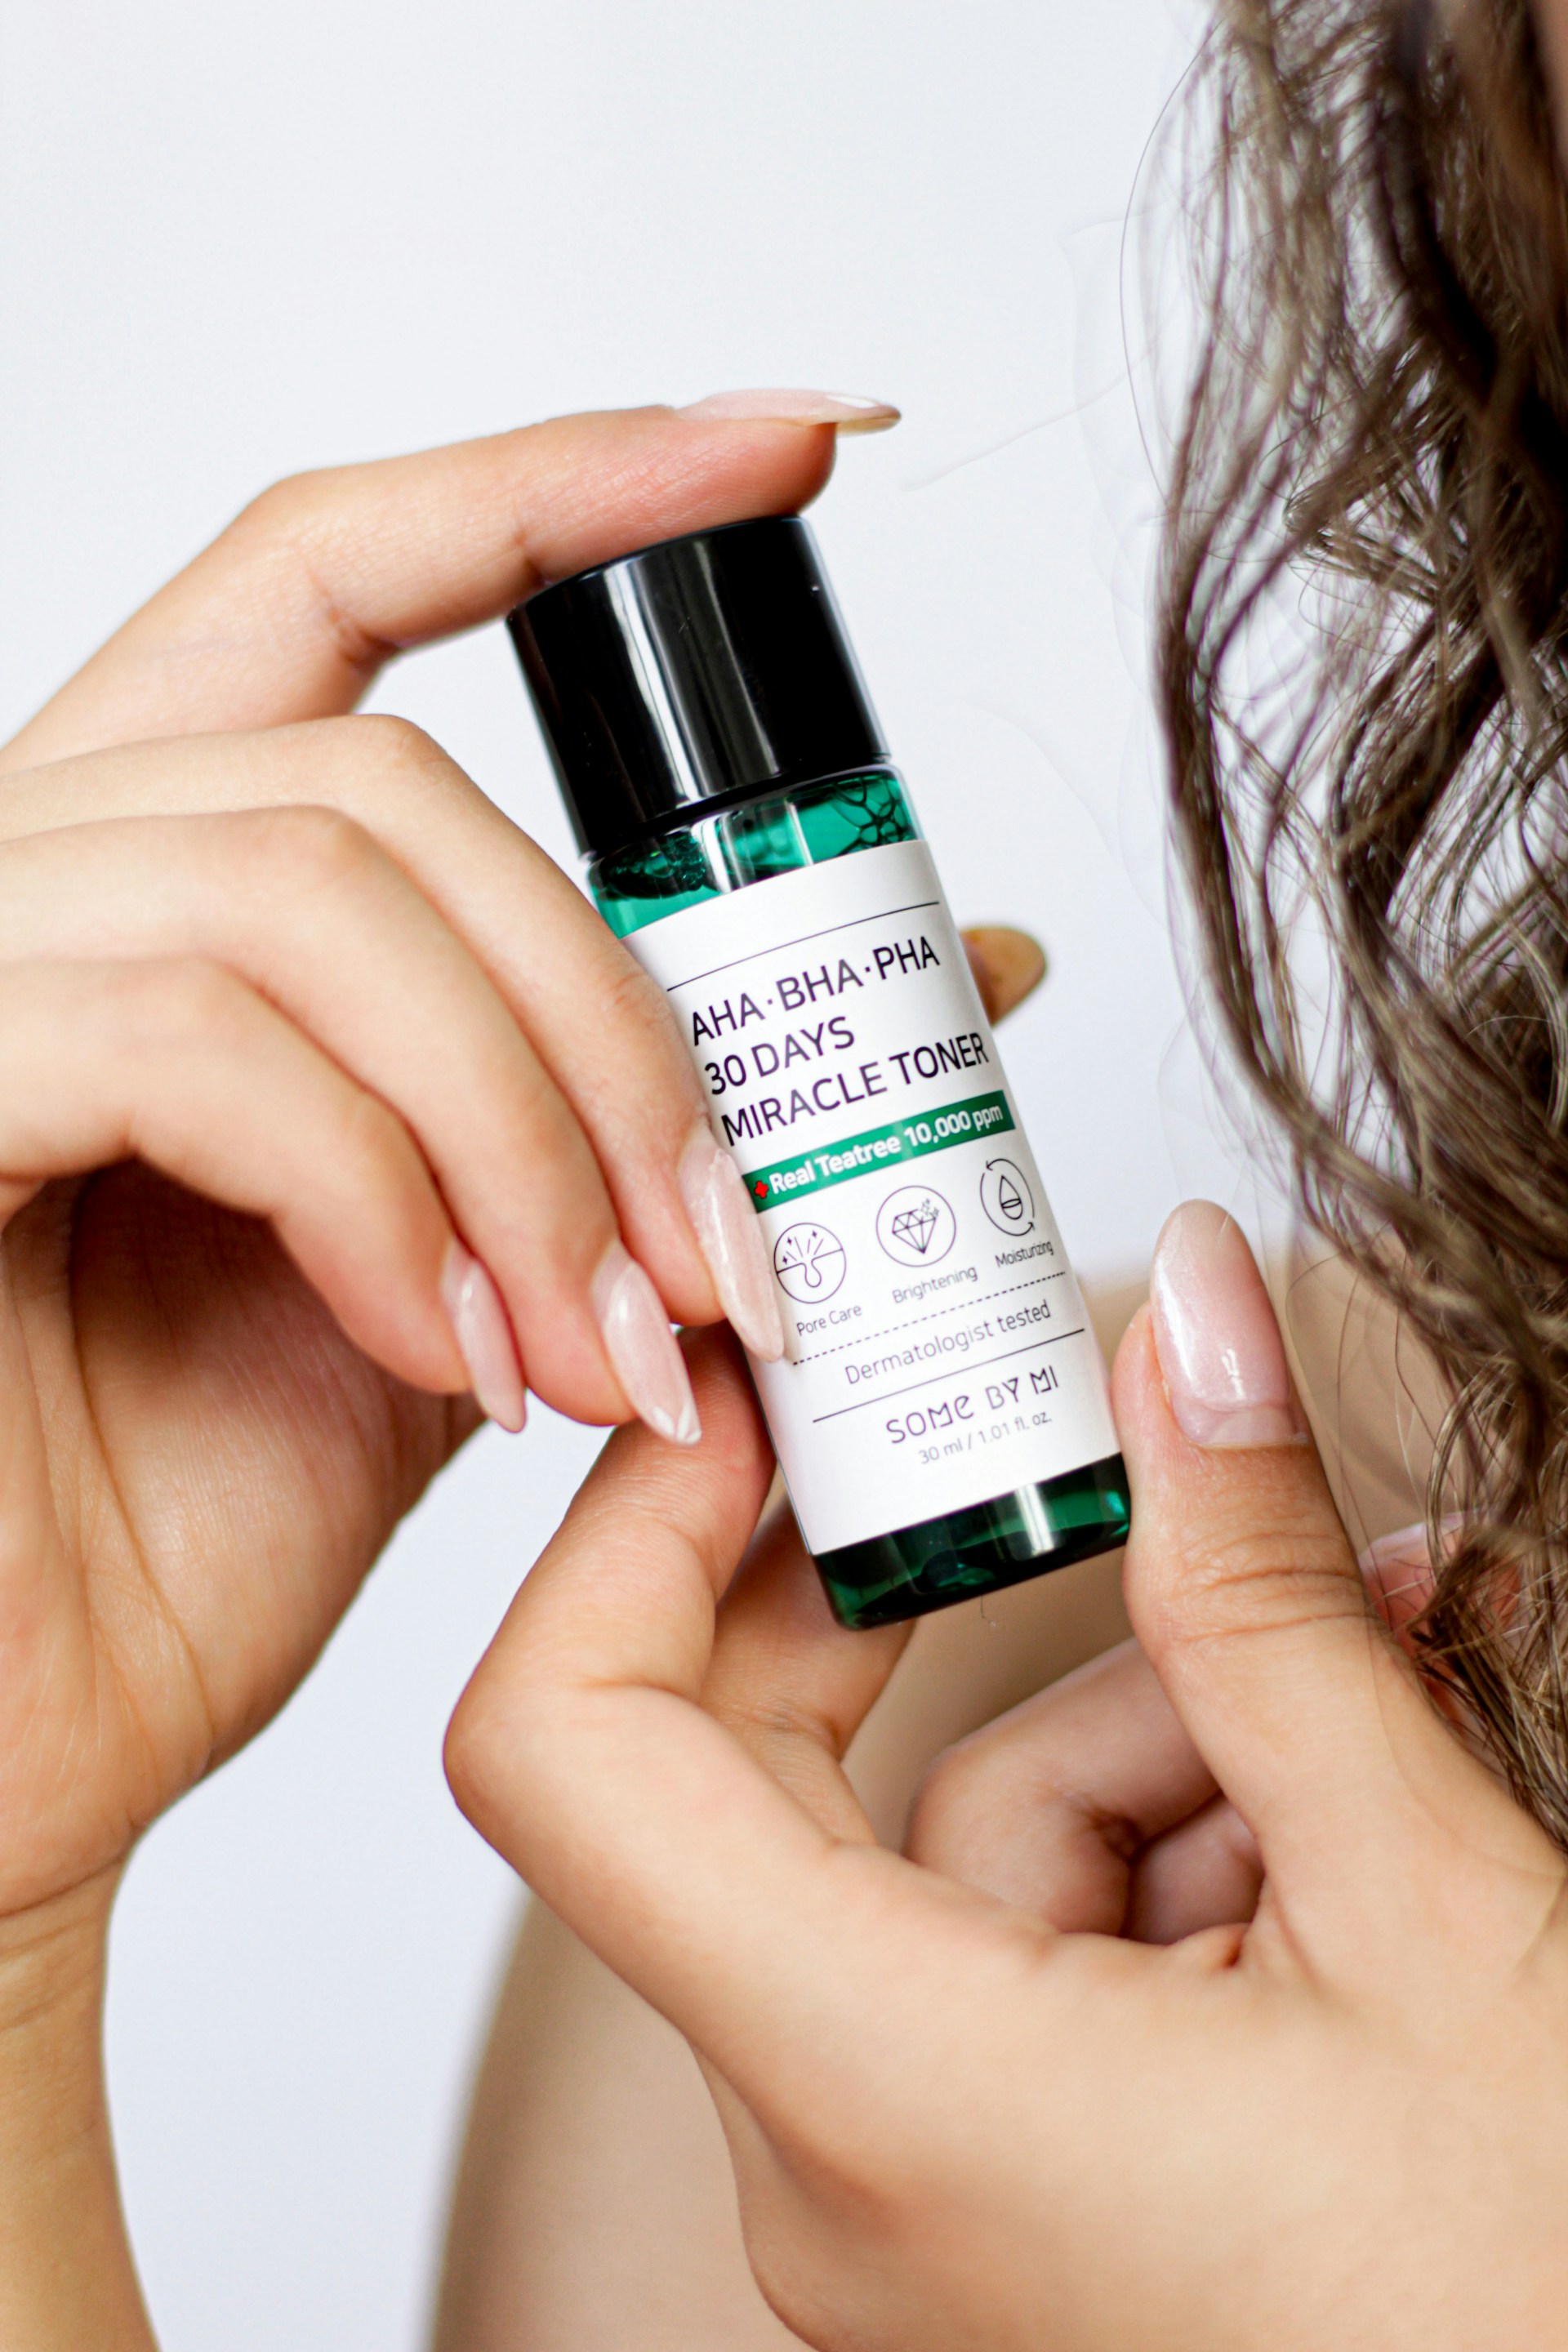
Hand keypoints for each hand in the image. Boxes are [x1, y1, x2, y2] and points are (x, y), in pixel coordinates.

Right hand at [0, 404, 855, 1932]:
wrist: (24, 1735)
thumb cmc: (199, 1506)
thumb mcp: (484, 1265)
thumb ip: (647, 1099)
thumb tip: (950, 963)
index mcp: (161, 864)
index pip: (348, 561)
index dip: (568, 476)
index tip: (800, 443)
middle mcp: (36, 857)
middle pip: (388, 773)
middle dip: (618, 1015)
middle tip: (740, 1253)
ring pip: (321, 890)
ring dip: (533, 1134)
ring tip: (611, 1350)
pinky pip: (208, 1041)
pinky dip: (393, 1205)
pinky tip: (460, 1364)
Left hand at [447, 1201, 1567, 2351]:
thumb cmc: (1530, 2309)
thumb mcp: (1423, 1903)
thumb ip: (1264, 1593)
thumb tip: (1189, 1319)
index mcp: (886, 2090)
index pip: (570, 1755)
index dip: (627, 1527)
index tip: (754, 1390)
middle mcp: (844, 2159)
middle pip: (772, 1773)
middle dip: (962, 1597)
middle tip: (1091, 1439)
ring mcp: (919, 2179)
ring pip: (965, 1833)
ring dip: (1160, 1726)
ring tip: (1390, 1682)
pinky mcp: (1002, 2175)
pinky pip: (1035, 1922)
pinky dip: (1176, 1833)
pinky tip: (1353, 1820)